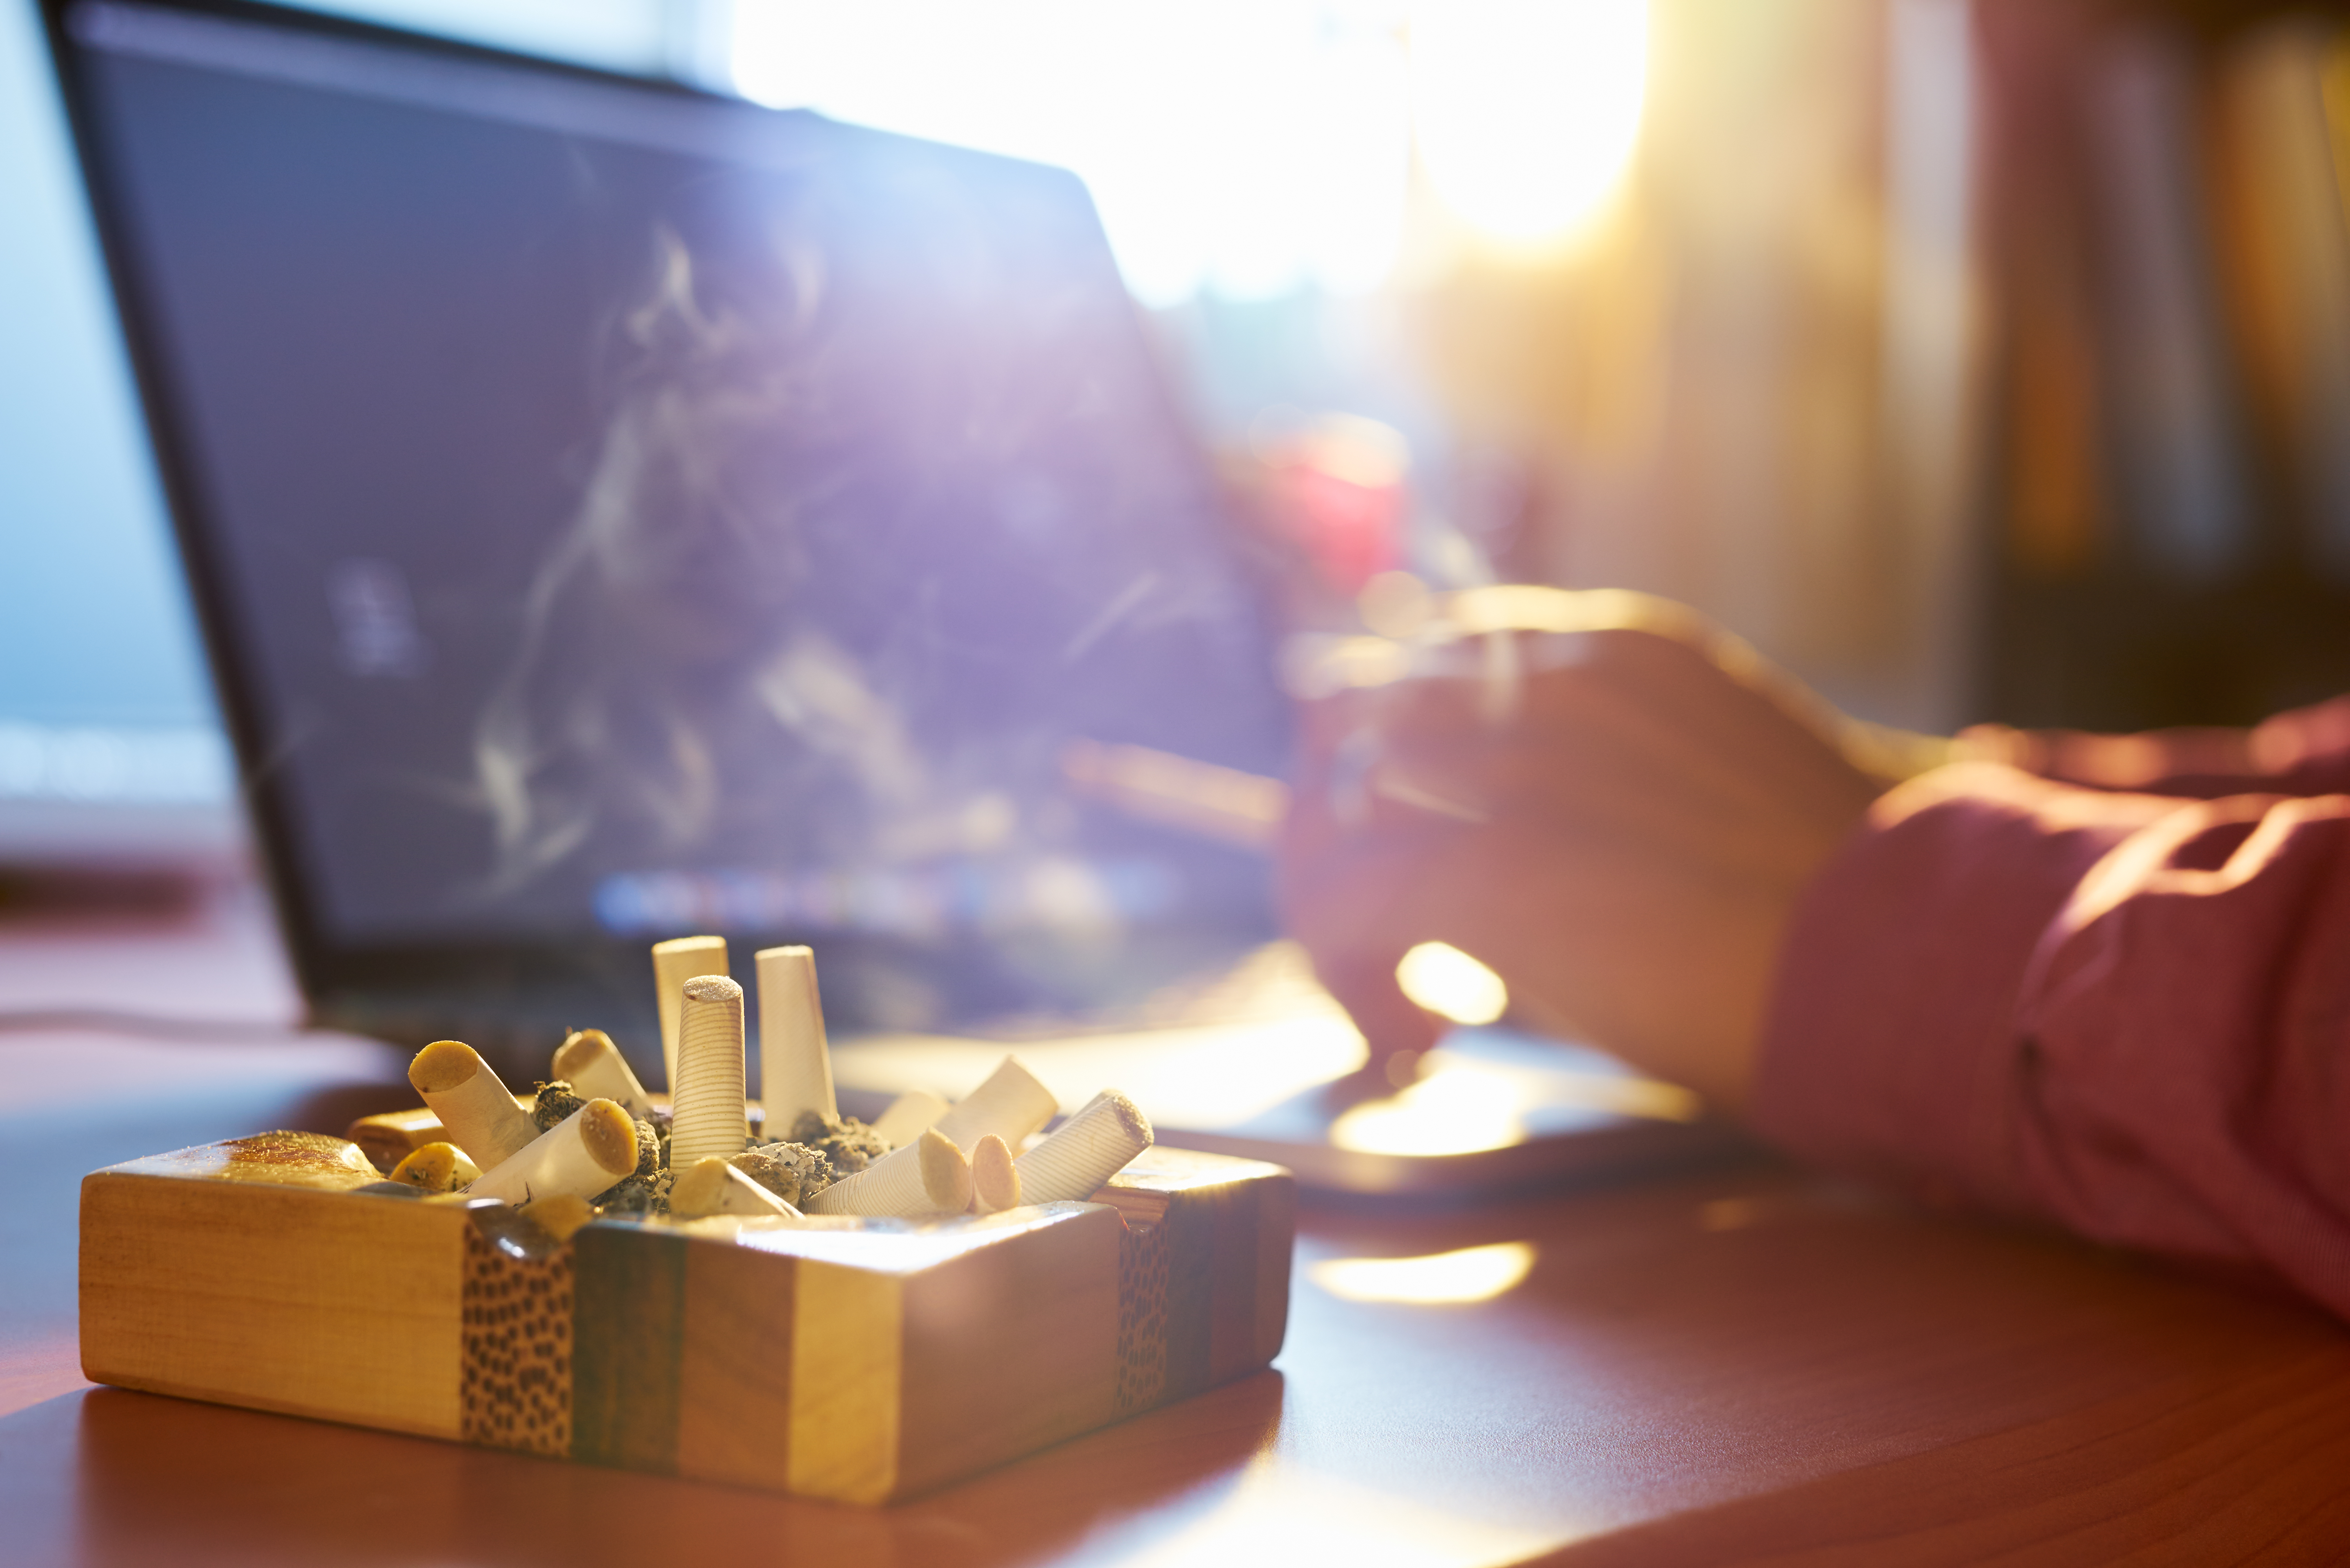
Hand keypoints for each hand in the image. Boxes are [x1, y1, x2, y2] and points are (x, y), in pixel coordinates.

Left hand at [1278, 609, 1890, 1111]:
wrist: (1908, 952)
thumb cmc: (1838, 906)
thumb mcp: (1703, 798)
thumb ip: (1599, 802)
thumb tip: (1511, 892)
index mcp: (1607, 652)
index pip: (1432, 659)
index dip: (1399, 760)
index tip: (1420, 847)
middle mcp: (1546, 680)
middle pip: (1352, 718)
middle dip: (1340, 826)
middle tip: (1378, 933)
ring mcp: (1512, 763)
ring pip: (1329, 806)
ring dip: (1335, 902)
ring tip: (1393, 994)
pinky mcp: (1487, 864)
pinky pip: (1342, 902)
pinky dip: (1347, 973)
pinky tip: (1410, 1036)